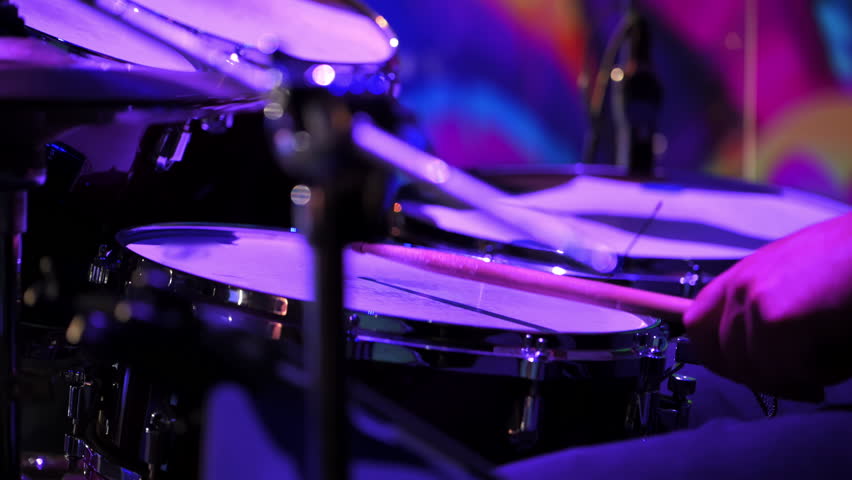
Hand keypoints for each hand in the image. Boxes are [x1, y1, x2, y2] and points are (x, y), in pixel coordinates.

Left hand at [683, 212, 851, 400]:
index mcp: (743, 275)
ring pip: (753, 369)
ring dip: (795, 376)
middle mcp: (740, 284)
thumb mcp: (801, 285)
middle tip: (805, 383)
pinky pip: (782, 370)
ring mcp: (754, 299)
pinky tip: (842, 354)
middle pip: (721, 356)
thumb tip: (756, 362)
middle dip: (762, 378)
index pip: (697, 325)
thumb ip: (769, 315)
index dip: (721, 359)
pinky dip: (815, 375)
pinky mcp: (776, 316)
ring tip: (835, 356)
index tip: (756, 375)